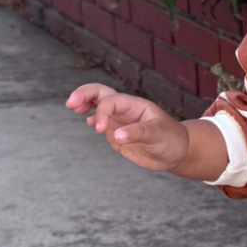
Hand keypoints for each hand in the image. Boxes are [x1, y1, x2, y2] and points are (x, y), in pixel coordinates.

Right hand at [66, 83, 188, 171]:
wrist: (176, 152)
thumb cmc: (171, 139)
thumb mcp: (158, 134)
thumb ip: (138, 133)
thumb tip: (116, 135)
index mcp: (134, 105)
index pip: (111, 101)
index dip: (102, 112)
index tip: (100, 130)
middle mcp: (124, 110)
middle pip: (100, 94)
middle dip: (84, 94)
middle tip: (70, 102)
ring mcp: (119, 121)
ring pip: (98, 105)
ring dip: (84, 103)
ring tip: (72, 106)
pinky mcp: (116, 134)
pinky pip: (101, 123)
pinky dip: (93, 120)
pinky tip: (89, 122)